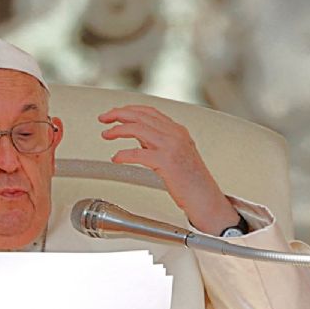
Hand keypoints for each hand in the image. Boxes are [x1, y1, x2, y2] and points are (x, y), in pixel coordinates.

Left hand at [98, 105, 239, 234]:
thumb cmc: (191, 182)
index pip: (149, 111)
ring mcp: (172, 147)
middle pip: (141, 115)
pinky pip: (138, 153)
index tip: (114, 113)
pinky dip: (123, 154)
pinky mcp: (167, 162)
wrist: (206, 199)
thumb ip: (157, 142)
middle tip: (104, 119)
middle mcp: (175, 134)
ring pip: (138, 129)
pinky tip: (116, 158)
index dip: (128, 109)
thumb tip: (136, 134)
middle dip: (118, 114)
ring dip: (118, 130)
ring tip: (106, 135)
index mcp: (178, 131)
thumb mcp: (176, 154)